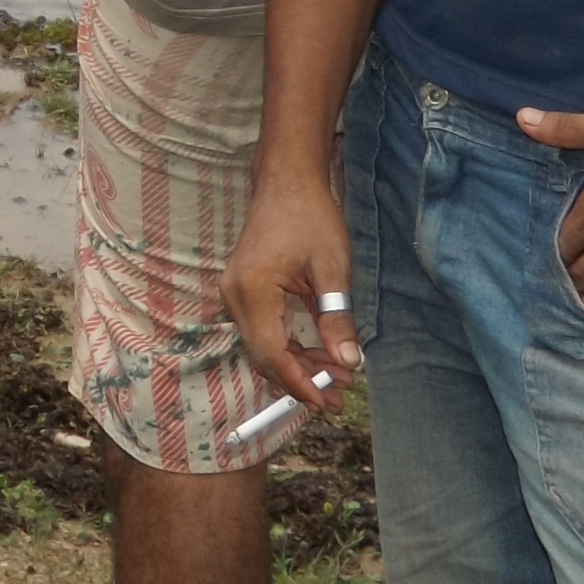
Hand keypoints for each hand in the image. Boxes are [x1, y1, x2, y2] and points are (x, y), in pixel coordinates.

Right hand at [223, 172, 359, 410]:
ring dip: (295, 366)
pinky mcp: (241, 290)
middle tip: (340, 394)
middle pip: (262, 355)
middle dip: (300, 380)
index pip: (271, 352)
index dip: (299, 383)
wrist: (286, 182)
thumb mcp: (332, 268)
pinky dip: (287, 348)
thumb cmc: (310, 217)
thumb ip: (337, 319)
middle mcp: (235, 295)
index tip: (328, 402)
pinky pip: (260, 331)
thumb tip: (349, 364)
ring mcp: (234, 292)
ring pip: (261, 346)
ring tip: (336, 374)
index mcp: (253, 289)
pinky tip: (316, 353)